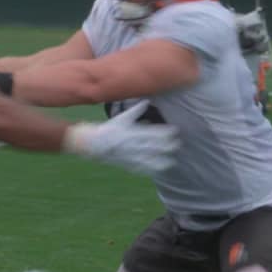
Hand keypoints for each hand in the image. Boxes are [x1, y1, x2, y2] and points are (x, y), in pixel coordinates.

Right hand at [64, 100, 179, 175]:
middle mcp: (132, 145)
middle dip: (166, 146)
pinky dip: (150, 169)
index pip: (152, 133)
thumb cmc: (110, 128)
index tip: (175, 131)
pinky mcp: (127, 163)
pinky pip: (140, 168)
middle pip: (153, 146)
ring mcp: (130, 156)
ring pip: (148, 160)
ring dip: (161, 161)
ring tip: (171, 162)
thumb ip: (136, 110)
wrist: (94, 144)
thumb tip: (147, 101)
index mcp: (132, 132)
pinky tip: (159, 170)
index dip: (164, 133)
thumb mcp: (122, 117)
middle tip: (177, 144)